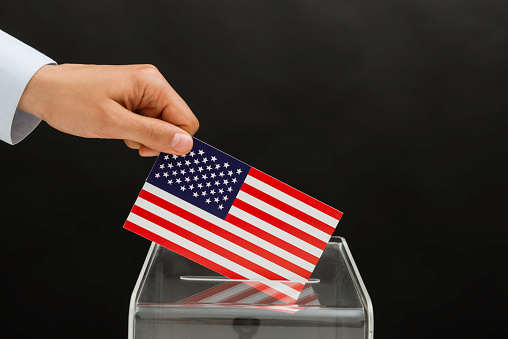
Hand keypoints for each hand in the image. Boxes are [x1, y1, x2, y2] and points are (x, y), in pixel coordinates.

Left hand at [17, 64, 198, 155]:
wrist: (42, 89)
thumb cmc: (71, 101)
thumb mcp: (114, 124)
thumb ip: (153, 134)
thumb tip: (185, 144)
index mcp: (152, 83)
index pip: (186, 120)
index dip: (173, 141)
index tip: (149, 150)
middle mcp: (151, 82)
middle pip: (174, 122)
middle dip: (155, 138)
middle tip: (130, 142)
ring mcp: (142, 89)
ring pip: (160, 124)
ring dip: (143, 136)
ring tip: (118, 132)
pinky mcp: (132, 96)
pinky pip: (147, 120)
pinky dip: (134, 130)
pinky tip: (116, 127)